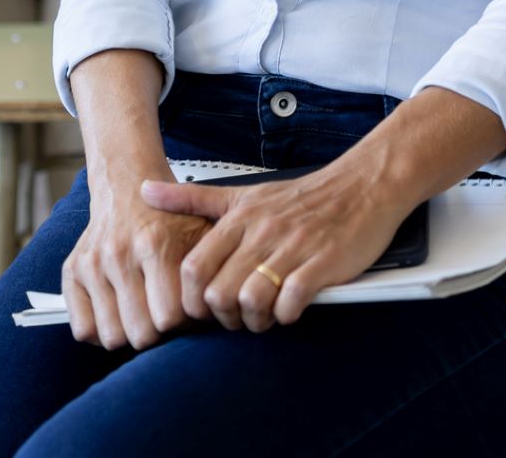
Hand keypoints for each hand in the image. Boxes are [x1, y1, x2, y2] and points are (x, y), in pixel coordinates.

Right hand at [63, 176, 208, 350]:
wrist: (125, 185)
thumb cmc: (169, 217)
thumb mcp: (202, 231)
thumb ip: (214, 269)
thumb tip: (222, 310)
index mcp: (155, 243)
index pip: (170, 318)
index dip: (185, 324)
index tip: (188, 312)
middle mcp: (119, 253)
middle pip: (141, 334)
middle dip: (159, 334)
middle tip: (164, 316)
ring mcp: (92, 264)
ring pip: (112, 337)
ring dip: (130, 334)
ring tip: (143, 315)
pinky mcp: (72, 271)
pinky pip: (83, 330)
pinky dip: (101, 331)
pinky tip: (119, 315)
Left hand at [141, 158, 413, 331]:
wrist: (361, 186)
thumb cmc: (300, 198)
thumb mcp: (241, 193)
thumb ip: (191, 198)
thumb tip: (144, 191)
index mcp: (238, 218)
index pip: (193, 268)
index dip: (193, 299)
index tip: (206, 308)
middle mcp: (260, 232)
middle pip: (218, 292)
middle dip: (224, 318)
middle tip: (238, 318)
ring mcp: (291, 247)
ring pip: (250, 300)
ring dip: (255, 320)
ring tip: (265, 317)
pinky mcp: (322, 263)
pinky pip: (291, 301)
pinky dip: (287, 315)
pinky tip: (291, 309)